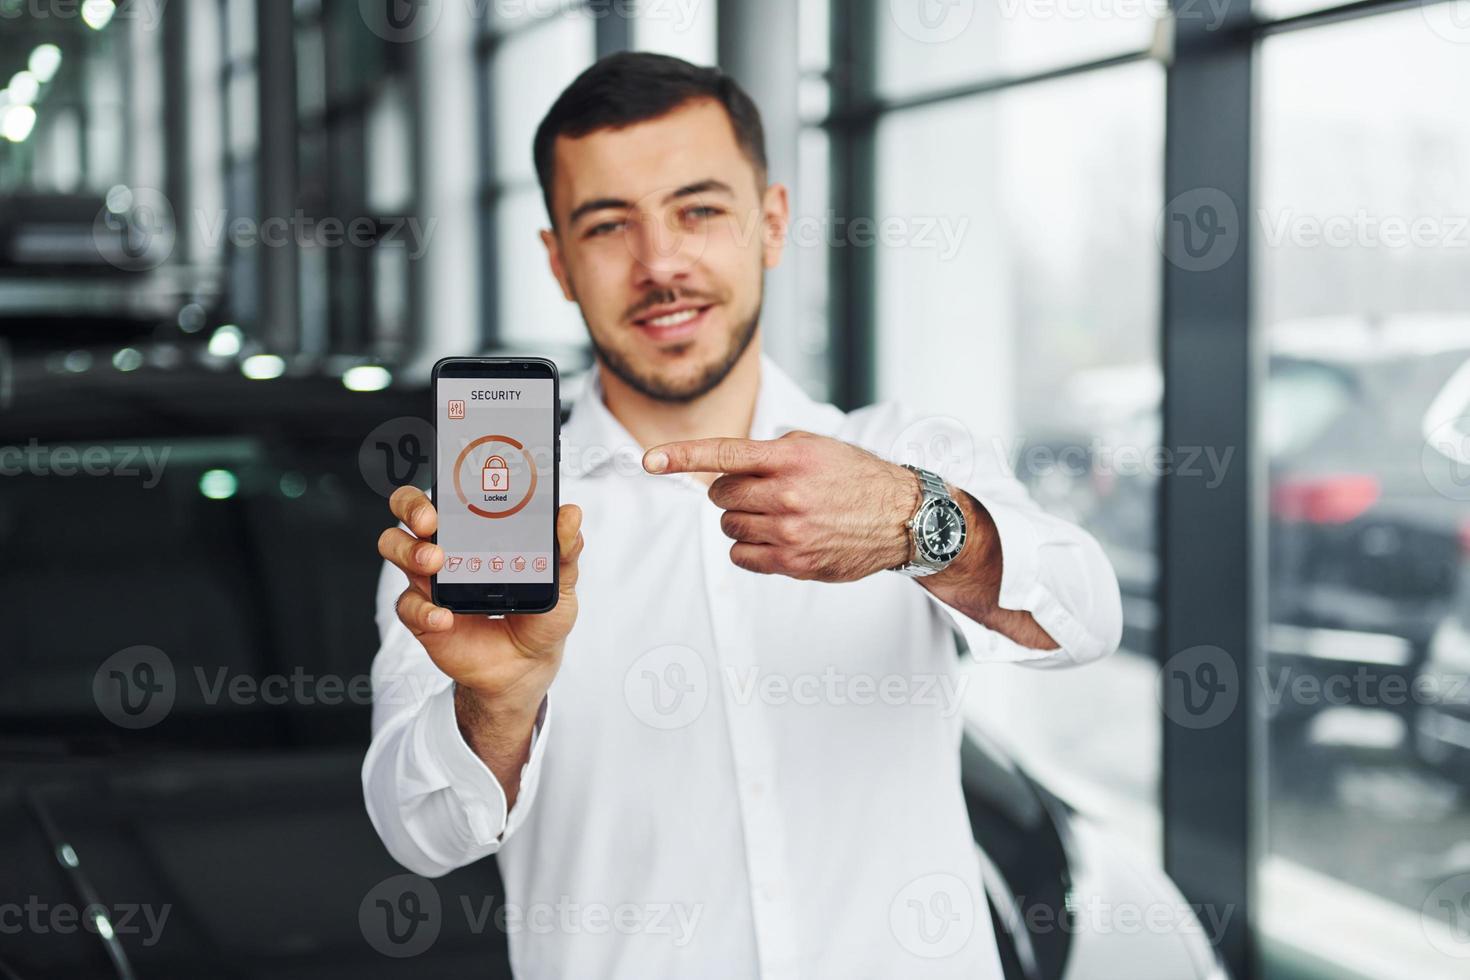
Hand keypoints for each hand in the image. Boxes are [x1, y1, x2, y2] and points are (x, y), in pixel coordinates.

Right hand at [377, 486, 583, 717]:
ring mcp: (430, 579)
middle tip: (432, 521)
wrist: (527, 665)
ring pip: (394, 546)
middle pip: (408, 510)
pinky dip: (424, 609)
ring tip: (436, 563)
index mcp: (478, 529)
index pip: (453, 491)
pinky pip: (408, 604)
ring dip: (409, 550)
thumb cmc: (539, 614)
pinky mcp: (423, 614)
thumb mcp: (561, 582)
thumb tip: (571, 515)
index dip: (445, 478)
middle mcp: (447, 546)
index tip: (456, 478)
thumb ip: (565, 550)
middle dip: (413, 506)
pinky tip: (446, 617)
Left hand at [643, 431, 919, 581]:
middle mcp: (786, 493)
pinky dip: (748, 548)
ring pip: (728, 526)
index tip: (648, 460)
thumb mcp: (816, 447)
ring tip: (777, 516)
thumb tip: (725, 466)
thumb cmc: (856, 478)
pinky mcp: (794, 563)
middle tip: (761, 492)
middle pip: (720, 495)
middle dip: (731, 493)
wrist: (901, 517)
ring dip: (742, 521)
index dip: (680, 456)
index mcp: (789, 458)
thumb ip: (770, 451)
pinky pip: (741, 556)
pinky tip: (774, 539)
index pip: (723, 454)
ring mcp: (789, 531)